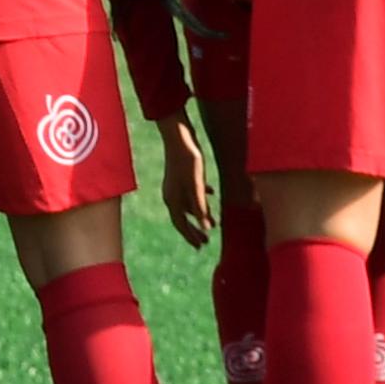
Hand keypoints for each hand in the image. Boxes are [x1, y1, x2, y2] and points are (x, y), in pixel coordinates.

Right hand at [158, 115, 213, 248]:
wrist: (178, 136)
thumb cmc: (188, 160)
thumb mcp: (196, 185)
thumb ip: (200, 207)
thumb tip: (206, 228)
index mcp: (172, 199)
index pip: (180, 224)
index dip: (190, 236)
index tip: (201, 247)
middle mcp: (171, 194)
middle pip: (183, 217)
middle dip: (194, 230)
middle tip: (205, 242)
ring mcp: (176, 184)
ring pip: (188, 205)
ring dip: (199, 215)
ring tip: (212, 222)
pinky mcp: (182, 175)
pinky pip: (191, 192)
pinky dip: (201, 198)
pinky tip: (211, 194)